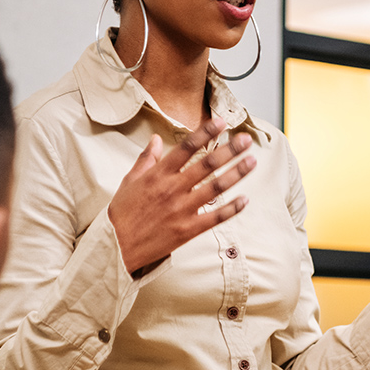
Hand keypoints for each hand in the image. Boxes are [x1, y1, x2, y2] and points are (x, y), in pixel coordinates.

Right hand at [109, 118, 255, 274]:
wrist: (117, 247)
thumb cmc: (122, 214)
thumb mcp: (129, 181)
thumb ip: (146, 159)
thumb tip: (155, 138)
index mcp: (158, 175)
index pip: (186, 147)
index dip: (205, 133)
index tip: (221, 122)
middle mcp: (172, 189)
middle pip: (207, 165)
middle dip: (229, 150)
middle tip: (245, 139)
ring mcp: (182, 210)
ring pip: (215, 188)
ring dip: (236, 174)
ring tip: (252, 162)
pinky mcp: (187, 230)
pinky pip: (214, 218)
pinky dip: (231, 209)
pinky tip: (245, 199)